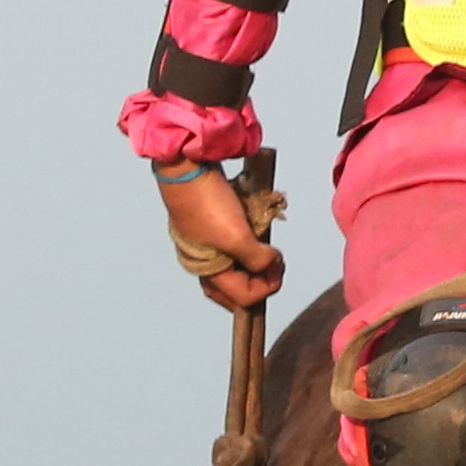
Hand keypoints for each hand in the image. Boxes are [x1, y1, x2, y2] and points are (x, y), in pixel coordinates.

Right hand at [158, 164, 284, 310]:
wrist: (186, 167)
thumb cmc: (208, 203)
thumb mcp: (237, 236)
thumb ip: (257, 258)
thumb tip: (271, 264)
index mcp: (208, 272)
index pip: (245, 298)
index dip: (269, 285)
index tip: (279, 262)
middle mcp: (204, 264)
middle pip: (236, 289)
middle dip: (261, 280)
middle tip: (276, 264)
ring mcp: (205, 245)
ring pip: (235, 266)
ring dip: (255, 260)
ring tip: (268, 247)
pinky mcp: (209, 227)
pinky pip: (232, 243)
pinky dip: (248, 242)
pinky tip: (257, 230)